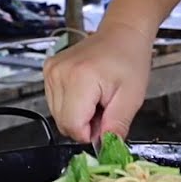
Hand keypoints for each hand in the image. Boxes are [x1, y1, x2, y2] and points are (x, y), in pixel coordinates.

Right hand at [43, 21, 153, 142]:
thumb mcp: (131, 98)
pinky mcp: (49, 71)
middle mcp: (59, 73)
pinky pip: (55, 103)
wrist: (122, 33)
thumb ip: (116, 126)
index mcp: (80, 78)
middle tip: (105, 107)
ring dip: (78, 115)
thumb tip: (104, 148)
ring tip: (97, 98)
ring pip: (58, 115)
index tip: (106, 121)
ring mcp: (51, 71)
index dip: (91, 133)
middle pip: (63, 123)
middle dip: (85, 124)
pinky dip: (72, 104)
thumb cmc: (130, 59)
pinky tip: (87, 92)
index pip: (73, 126)